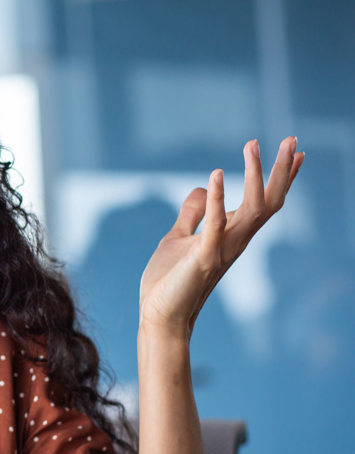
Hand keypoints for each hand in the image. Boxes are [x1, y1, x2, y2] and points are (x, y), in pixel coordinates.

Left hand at [139, 136, 303, 337]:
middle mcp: (234, 242)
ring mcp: (222, 249)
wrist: (158, 315)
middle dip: (280, 171)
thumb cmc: (168, 281)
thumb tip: (204, 187)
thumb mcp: (178, 238)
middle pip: (269, 202)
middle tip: (291, 139)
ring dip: (255, 175)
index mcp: (231, 236)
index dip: (279, 178)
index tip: (295, 152)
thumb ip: (192, 215)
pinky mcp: (203, 257)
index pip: (264, 202)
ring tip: (253, 145)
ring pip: (253, 209)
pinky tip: (217, 175)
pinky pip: (215, 225)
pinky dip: (218, 199)